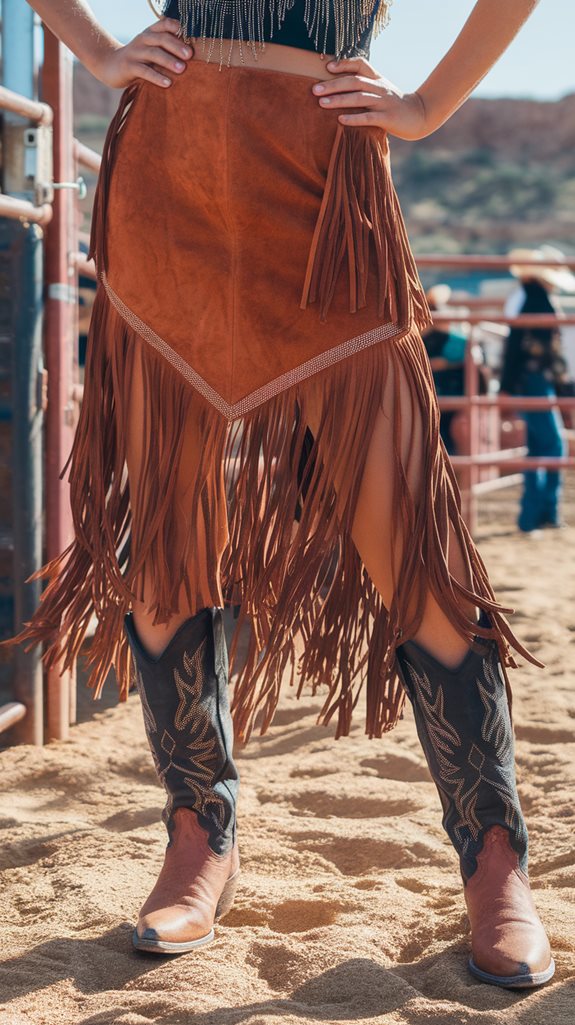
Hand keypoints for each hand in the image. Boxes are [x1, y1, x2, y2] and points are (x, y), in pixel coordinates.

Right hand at [92, 19, 193, 89]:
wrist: (110, 65)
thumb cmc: (138, 60)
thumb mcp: (151, 51)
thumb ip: (166, 50)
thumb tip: (193, 56)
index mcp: (150, 33)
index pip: (165, 24)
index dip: (177, 27)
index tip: (191, 35)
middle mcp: (143, 39)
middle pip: (161, 39)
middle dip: (176, 46)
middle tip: (190, 55)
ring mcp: (135, 52)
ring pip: (153, 54)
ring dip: (168, 61)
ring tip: (182, 69)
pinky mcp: (128, 66)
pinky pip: (144, 71)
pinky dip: (156, 77)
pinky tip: (168, 83)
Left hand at [312, 56, 431, 140]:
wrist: (420, 116)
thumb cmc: (394, 105)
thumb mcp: (381, 91)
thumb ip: (365, 87)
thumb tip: (339, 86)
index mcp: (378, 79)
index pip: (361, 64)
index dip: (344, 63)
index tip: (327, 67)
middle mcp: (380, 88)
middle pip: (355, 81)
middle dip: (333, 84)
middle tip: (314, 90)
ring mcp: (384, 103)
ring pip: (360, 98)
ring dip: (339, 100)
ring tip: (322, 103)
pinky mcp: (388, 118)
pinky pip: (369, 117)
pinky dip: (354, 118)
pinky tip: (340, 121)